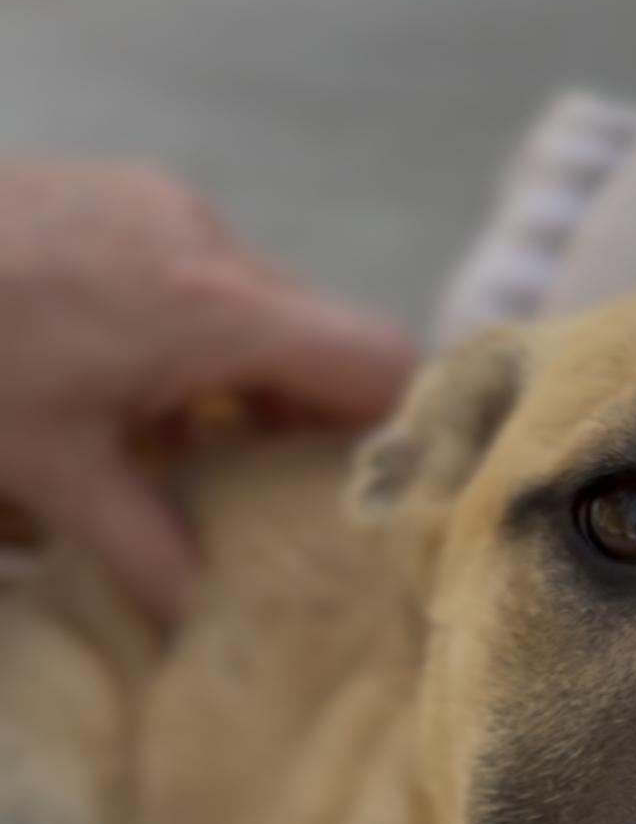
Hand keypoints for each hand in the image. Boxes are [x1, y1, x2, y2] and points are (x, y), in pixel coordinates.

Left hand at [0, 161, 414, 618]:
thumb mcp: (48, 471)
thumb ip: (144, 551)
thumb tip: (202, 627)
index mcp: (214, 306)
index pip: (377, 358)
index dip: (399, 430)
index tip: (373, 497)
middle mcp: (210, 240)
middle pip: (320, 340)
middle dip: (307, 423)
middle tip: (269, 500)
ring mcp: (165, 206)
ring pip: (259, 309)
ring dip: (242, 385)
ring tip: (179, 449)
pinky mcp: (125, 195)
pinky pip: (202, 275)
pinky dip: (194, 341)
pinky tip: (126, 389)